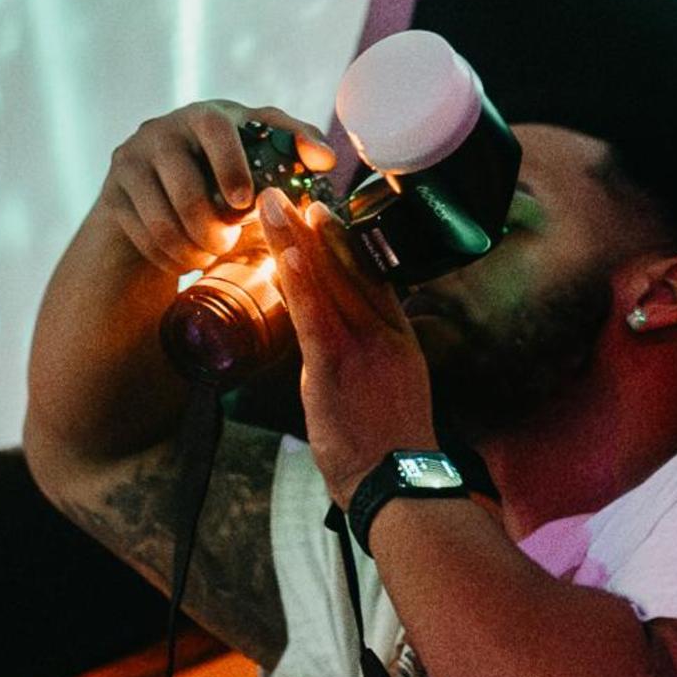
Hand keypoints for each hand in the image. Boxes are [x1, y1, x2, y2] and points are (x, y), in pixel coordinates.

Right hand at [98, 99, 334, 275]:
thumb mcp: (259, 160)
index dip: (231, 163)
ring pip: (161, 215)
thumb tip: (324, 159)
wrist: (159, 201)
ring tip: (211, 254)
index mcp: (205, 115)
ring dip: (191, 244)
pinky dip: (169, 255)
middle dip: (211, 223)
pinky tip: (186, 258)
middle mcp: (162, 130)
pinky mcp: (113, 195)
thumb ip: (293, 151)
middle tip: (230, 244)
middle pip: (185, 182)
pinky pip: (142, 234)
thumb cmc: (224, 179)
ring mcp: (131, 160)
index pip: (216, 125)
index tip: (246, 201)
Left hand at [259, 190, 438, 507]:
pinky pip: (315, 319)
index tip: (323, 214)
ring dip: (297, 240)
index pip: (371, 278)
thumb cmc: (392, 450)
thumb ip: (375, 362)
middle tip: (293, 192)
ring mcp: (361, 350)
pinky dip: (302, 283)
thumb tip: (352, 349)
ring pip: (326, 285)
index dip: (345, 242)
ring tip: (275, 205)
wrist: (401, 484)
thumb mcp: (396, 395)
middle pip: (346, 270)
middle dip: (317, 228)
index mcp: (398, 339)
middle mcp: (383, 335)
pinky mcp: (334, 371)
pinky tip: (288, 253)